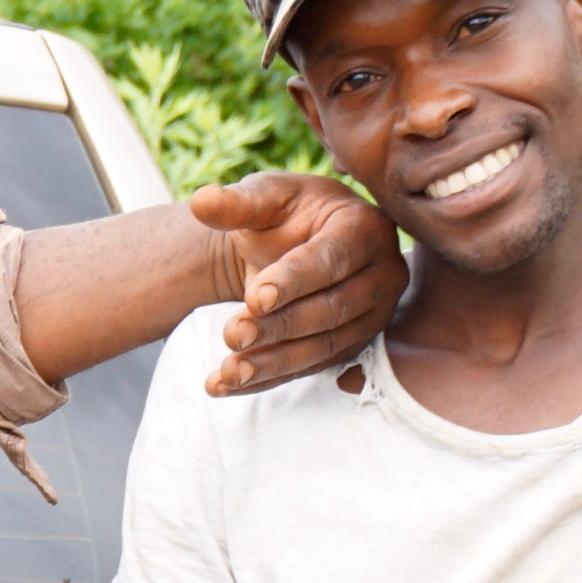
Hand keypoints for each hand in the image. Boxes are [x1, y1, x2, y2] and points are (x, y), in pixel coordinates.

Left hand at [191, 172, 400, 395]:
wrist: (293, 241)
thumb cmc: (284, 212)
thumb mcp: (263, 197)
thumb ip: (237, 202)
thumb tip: (200, 201)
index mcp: (365, 228)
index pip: (331, 259)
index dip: (293, 280)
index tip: (254, 298)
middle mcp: (382, 274)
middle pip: (331, 309)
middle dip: (280, 326)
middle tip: (232, 334)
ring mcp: (373, 314)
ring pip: (324, 345)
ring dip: (274, 362)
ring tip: (229, 371)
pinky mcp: (353, 344)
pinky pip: (311, 367)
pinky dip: (268, 378)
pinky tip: (226, 385)